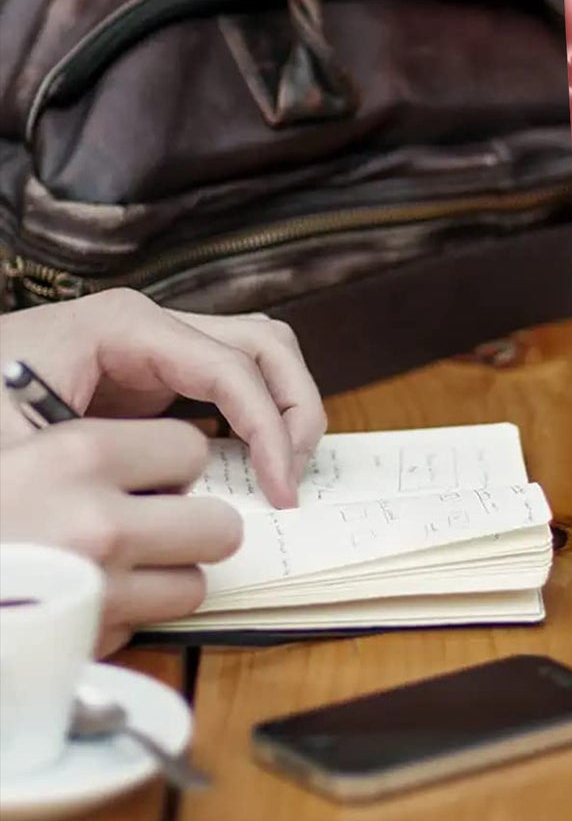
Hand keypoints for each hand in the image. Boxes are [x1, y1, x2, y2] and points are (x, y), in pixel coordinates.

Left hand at [0, 289, 325, 505]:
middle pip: (266, 346)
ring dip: (286, 409)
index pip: (232, 369)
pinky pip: (234, 382)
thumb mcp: (24, 444)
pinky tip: (250, 466)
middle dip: (294, 411)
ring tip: (282, 471)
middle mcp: (154, 325)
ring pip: (262, 355)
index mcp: (126, 326)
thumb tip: (178, 495)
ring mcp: (159, 346)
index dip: (269, 430)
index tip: (280, 489)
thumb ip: (101, 459)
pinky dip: (258, 417)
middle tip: (291, 480)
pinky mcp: (157, 373)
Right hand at [0, 420, 241, 653]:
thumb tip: (172, 457)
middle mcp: (97, 521)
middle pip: (216, 525)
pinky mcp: (88, 644)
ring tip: (113, 568)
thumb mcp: (14, 450)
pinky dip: (124, 619)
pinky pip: (145, 628)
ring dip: (164, 580)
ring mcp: (98, 590)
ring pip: (192, 585)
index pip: (189, 448)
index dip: (173, 464)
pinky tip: (80, 601)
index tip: (149, 473)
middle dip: (191, 528)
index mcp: (75, 453)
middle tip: (150, 526)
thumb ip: (87, 452)